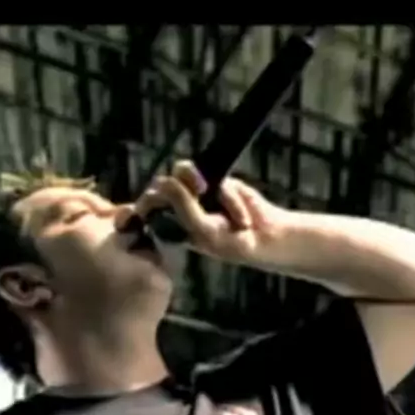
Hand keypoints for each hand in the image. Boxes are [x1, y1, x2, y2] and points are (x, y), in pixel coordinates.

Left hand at [130, 161, 287, 263]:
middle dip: (177, 191)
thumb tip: (167, 179)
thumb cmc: (232, 243)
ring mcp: (196, 191)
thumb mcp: (203, 229)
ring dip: (196, 183)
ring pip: (181, 171)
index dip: (147, 204)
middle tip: (196, 197)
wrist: (268, 237)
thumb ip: (183, 206)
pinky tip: (239, 215)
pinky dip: (228, 196)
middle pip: (161, 185)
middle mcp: (179, 207)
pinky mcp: (216, 179)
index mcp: (168, 225)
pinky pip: (213, 175)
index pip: (146, 208)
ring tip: (209, 193)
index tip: (159, 207)